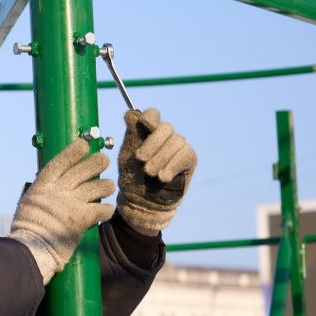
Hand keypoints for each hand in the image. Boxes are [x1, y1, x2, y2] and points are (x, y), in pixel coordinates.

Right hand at [9, 138, 114, 283]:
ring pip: (98, 187)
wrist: (31, 250)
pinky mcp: (82, 219)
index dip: (73, 151)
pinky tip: (107, 210)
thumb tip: (53, 185)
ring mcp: (71, 204)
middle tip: (104, 160)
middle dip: (97, 163)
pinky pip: (102, 209)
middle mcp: (58, 191)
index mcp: (43, 186)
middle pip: (83, 170)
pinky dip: (107, 209)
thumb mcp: (30, 204)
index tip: (84, 144)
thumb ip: (44, 193)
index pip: (61, 161)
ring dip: (106, 185)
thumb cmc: (28, 230)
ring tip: (108, 186)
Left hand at [117, 108, 196, 230]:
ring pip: (176, 141)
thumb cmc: (132, 178)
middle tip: (141, 160)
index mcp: (147, 131)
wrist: (142, 201)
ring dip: (160, 158)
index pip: (153, 115)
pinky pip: (184, 155)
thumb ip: (131, 136)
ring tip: (149, 173)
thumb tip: (129, 113)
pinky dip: (172, 166)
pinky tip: (162, 177)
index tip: (143, 124)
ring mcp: (178, 145)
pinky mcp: (188, 158)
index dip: (150, 117)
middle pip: (165, 128)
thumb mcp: (126, 157)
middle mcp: (164, 136)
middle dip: (152, 144)